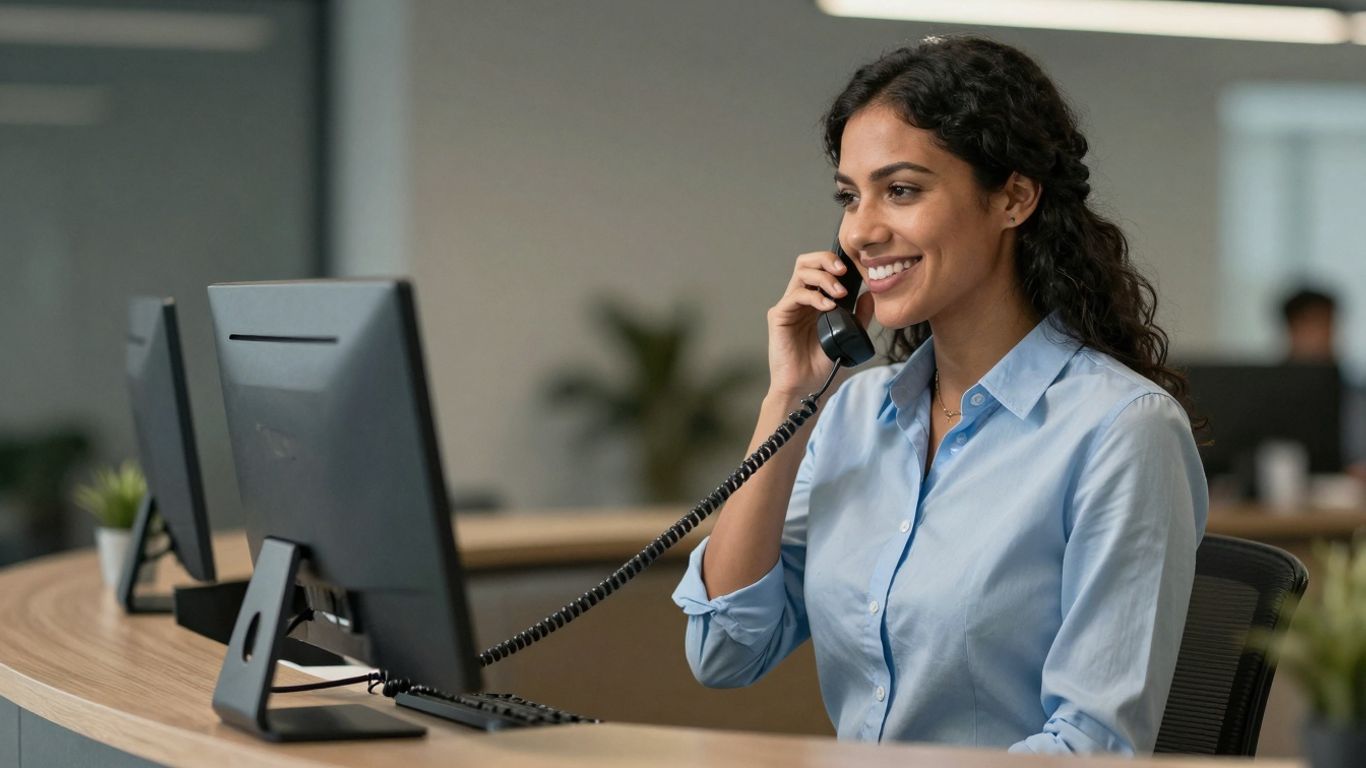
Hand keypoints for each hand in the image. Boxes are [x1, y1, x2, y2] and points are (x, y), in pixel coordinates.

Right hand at [765, 250, 873, 398]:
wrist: (805, 388)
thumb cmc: (822, 366)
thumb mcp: (848, 336)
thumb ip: (859, 316)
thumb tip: (870, 295)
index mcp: (815, 301)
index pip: (820, 268)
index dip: (835, 261)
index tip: (855, 267)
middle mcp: (800, 300)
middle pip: (807, 262)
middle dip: (826, 259)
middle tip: (844, 269)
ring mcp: (788, 307)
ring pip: (801, 273)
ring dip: (824, 277)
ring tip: (840, 292)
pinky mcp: (779, 316)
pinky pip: (795, 296)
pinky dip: (814, 296)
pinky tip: (828, 306)